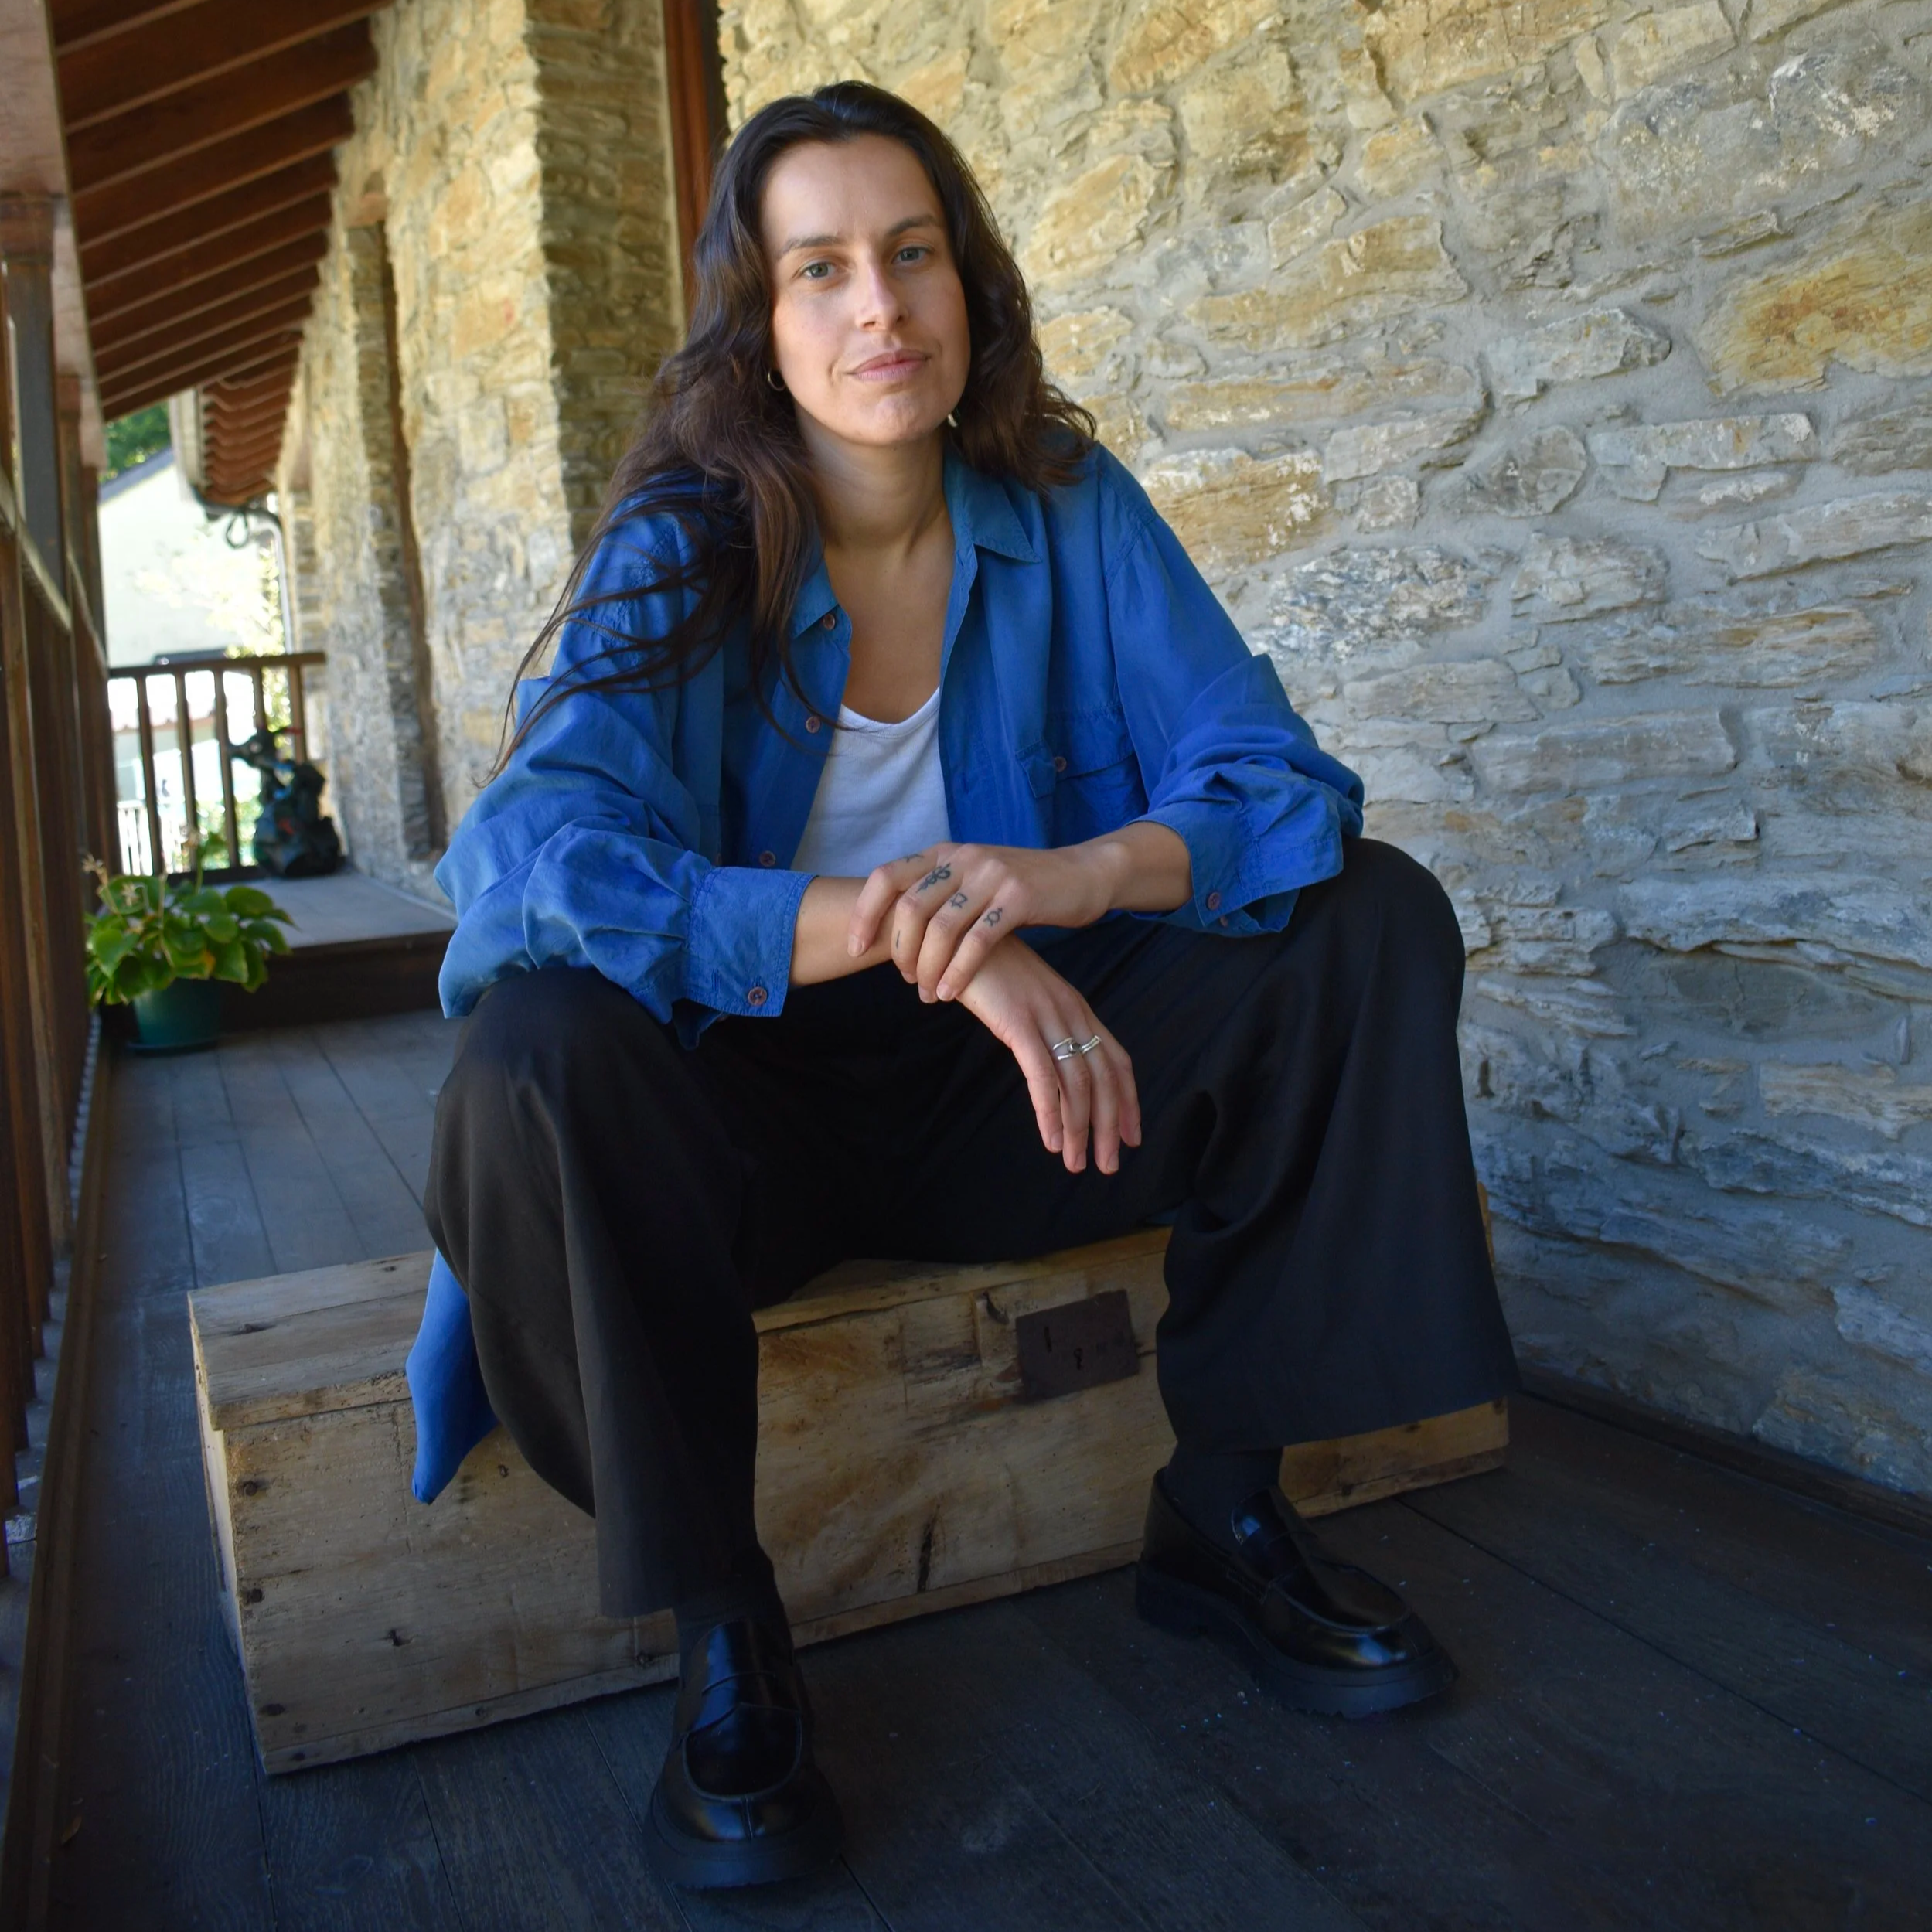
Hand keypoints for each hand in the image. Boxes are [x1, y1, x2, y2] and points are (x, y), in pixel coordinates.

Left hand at [849, 841, 1115, 1002]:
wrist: (1082, 875)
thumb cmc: (1021, 887)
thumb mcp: (973, 879)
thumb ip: (939, 894)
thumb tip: (896, 930)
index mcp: (944, 852)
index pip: (886, 877)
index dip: (864, 914)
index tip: (855, 948)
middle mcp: (963, 857)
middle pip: (909, 908)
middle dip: (901, 952)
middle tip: (908, 980)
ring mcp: (990, 875)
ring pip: (941, 928)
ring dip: (930, 968)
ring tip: (931, 994)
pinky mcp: (1018, 897)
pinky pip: (977, 941)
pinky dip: (959, 972)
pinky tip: (954, 993)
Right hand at [954, 939, 1140, 1174]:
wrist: (952, 936)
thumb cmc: (983, 968)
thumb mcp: (1023, 997)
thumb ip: (1040, 1025)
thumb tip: (1050, 1062)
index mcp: (1075, 1006)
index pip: (1116, 1059)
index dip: (1127, 1100)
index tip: (1130, 1136)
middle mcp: (1070, 1011)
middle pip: (1104, 1078)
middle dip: (1109, 1126)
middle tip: (1108, 1165)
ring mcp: (1046, 1016)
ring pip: (1077, 1083)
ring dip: (1080, 1129)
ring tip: (1076, 1163)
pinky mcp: (1018, 1023)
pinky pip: (1043, 1075)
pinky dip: (1050, 1112)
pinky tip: (1052, 1139)